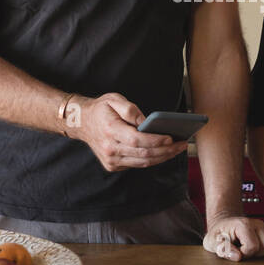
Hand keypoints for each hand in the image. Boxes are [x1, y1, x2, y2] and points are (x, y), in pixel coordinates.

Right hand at [66, 92, 187, 171]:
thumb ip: (131, 110)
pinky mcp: (113, 165)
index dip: (156, 141)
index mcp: (110, 131)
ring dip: (163, 157)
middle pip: (144, 154)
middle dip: (166, 150)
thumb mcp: (114, 100)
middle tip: (182, 144)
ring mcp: (111, 160)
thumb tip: (147, 122)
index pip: (137, 140)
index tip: (171, 138)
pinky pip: (137, 164)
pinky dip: (153, 159)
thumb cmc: (100, 109)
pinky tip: (164, 151)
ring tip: (178, 148)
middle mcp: (110, 149)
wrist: (81, 123)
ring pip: (143, 162)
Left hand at [204, 216, 263, 261]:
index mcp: (243, 225)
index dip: (244, 254)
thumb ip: (222, 249)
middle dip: (257, 254)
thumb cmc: (218, 234)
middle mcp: (257, 224)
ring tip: (254, 252)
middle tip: (245, 252)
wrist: (223, 225)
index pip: (253, 246)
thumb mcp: (212, 242)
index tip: (237, 252)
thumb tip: (237, 256)